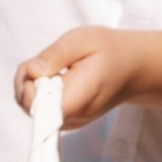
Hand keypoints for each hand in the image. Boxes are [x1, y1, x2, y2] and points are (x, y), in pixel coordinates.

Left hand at [15, 28, 134, 126]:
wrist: (133, 68)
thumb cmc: (109, 50)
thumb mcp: (83, 39)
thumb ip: (55, 54)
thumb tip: (31, 71)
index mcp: (79, 97)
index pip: (38, 107)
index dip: (28, 85)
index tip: (41, 65)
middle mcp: (73, 117)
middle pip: (30, 108)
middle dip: (28, 82)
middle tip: (49, 62)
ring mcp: (70, 122)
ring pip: (32, 109)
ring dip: (33, 86)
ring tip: (56, 69)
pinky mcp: (67, 121)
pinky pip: (41, 110)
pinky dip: (41, 93)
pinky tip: (57, 79)